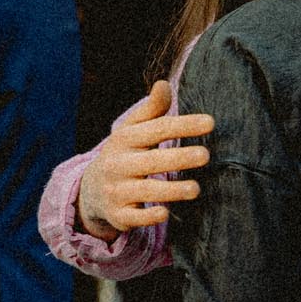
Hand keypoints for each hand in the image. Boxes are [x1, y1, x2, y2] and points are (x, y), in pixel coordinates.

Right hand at [78, 81, 215, 239]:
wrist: (90, 191)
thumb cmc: (124, 154)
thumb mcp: (132, 130)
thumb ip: (151, 110)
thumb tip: (164, 84)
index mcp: (124, 139)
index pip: (157, 129)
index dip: (183, 125)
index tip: (210, 122)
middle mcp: (118, 164)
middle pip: (151, 160)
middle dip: (179, 158)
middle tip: (206, 155)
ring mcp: (117, 191)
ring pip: (145, 191)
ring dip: (171, 190)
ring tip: (196, 189)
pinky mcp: (118, 215)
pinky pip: (133, 217)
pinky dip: (147, 216)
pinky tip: (165, 213)